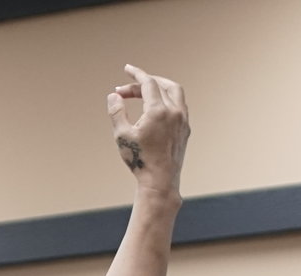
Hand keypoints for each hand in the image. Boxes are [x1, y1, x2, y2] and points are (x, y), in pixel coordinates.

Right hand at [107, 65, 189, 194]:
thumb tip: (114, 95)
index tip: (127, 69)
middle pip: (160, 85)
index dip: (136, 74)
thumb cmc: (139, 160)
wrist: (160, 181)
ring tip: (145, 91)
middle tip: (127, 89)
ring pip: (175, 92)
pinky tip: (156, 107)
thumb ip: (117, 112)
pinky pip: (179, 104)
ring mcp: (182, 119)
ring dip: (160, 86)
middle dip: (143, 83)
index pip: (148, 83)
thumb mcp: (122, 135)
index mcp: (158, 111)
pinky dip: (167, 99)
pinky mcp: (186, 128)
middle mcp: (174, 111)